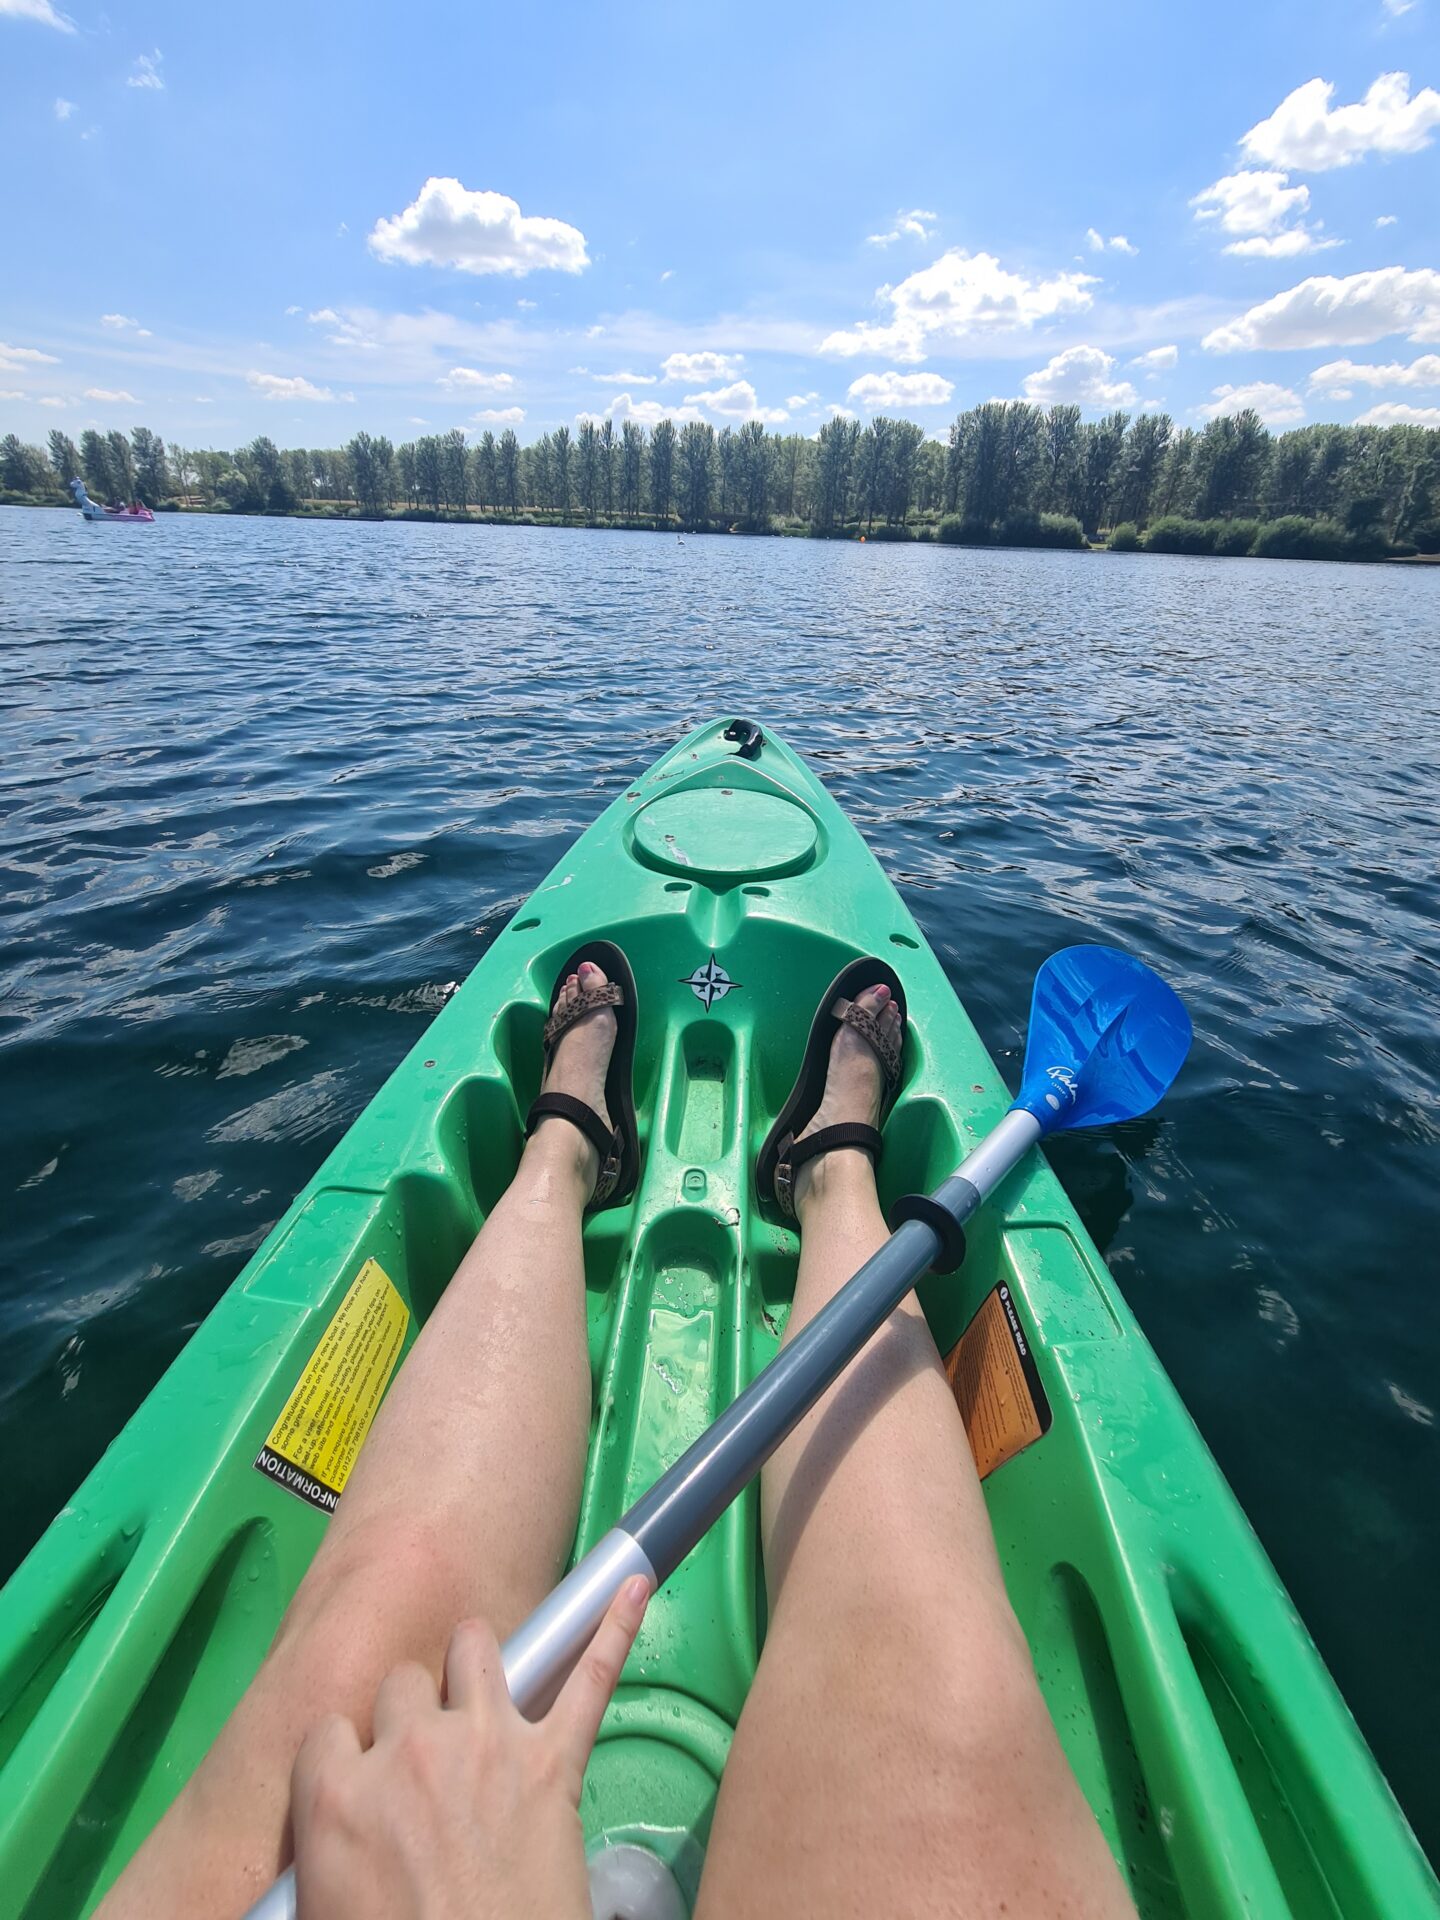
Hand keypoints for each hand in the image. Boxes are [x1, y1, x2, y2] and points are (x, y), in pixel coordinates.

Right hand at [290, 1576, 649, 1919]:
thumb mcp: (326, 1910)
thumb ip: (327, 1851)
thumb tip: (334, 1845)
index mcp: (337, 1796)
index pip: (331, 1730)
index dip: (349, 1755)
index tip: (362, 1779)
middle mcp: (408, 1751)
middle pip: (403, 1682)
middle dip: (412, 1709)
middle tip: (427, 1756)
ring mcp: (486, 1746)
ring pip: (475, 1650)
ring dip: (476, 1661)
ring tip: (481, 1676)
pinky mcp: (554, 1761)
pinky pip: (591, 1676)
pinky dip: (616, 1627)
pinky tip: (636, 1586)